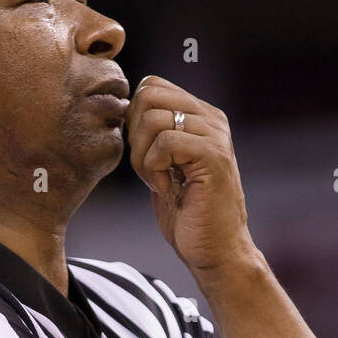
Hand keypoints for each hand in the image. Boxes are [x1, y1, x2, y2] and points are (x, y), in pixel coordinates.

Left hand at [125, 76, 255, 277]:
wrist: (216, 251)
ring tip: (157, 182)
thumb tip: (121, 112)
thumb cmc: (187, 215)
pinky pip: (165, 143)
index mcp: (200, 116)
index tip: (142, 155)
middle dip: (134, 134)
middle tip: (146, 169)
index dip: (133, 118)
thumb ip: (151, 137)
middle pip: (148, 94)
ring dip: (142, 156)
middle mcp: (211, 118)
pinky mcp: (213, 155)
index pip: (152, 86)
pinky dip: (154, 169)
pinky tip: (166, 189)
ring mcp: (215, 135)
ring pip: (152, 118)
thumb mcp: (163, 167)